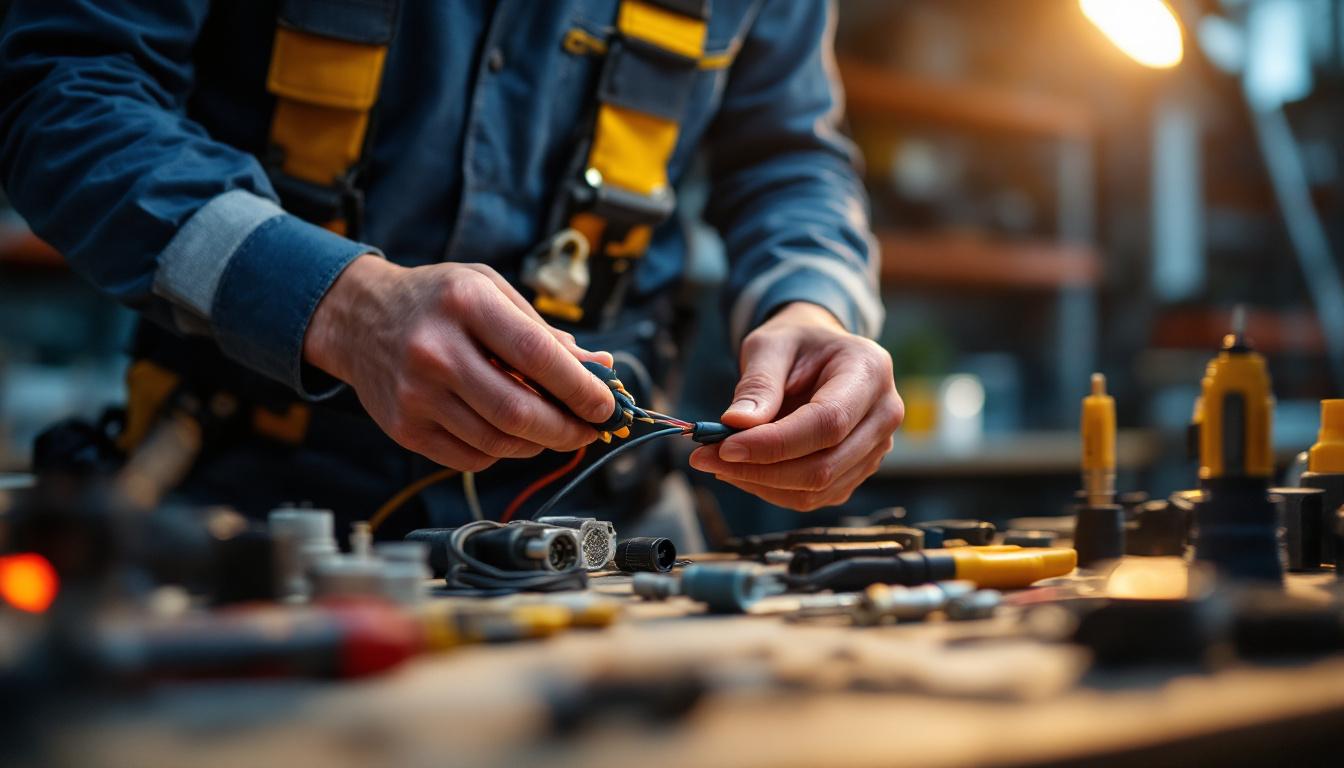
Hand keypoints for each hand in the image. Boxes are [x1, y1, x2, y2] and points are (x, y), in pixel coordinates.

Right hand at [303, 255, 615, 471]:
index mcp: (465, 303)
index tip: (607, 405)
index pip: (536, 355)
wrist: (358, 318)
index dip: (580, 388)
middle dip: (567, 429)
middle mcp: (436, 350)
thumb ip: (544, 331)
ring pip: (498, 440)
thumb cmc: (437, 300)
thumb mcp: (490, 291)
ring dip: (539, 443)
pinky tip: (513, 433)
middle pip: (518, 410)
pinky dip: (504, 450)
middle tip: (590, 430)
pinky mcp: (405, 427)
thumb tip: (600, 367)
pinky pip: (472, 456)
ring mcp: (416, 393)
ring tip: (557, 430)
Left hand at [689, 302, 902, 510]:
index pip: (827, 422)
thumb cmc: (796, 344)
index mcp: (869, 371)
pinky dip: (772, 489)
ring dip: (760, 483)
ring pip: (817, 489)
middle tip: (705, 457)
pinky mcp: (857, 471)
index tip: (724, 447)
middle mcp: (884, 414)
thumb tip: (736, 424)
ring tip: (718, 460)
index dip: (775, 443)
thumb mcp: (770, 345)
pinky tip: (743, 468)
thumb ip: (757, 383)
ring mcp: (876, 448)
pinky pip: (813, 496)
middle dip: (760, 469)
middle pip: (825, 465)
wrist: (819, 354)